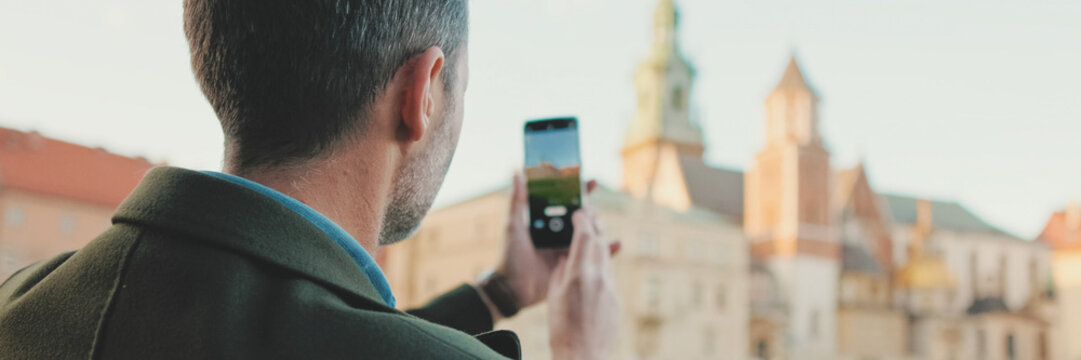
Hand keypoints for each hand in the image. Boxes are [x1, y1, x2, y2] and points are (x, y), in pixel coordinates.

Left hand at [482, 173, 617, 321]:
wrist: (513, 290)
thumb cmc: (510, 256)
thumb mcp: (513, 226)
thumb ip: (518, 201)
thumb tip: (517, 172)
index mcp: (545, 221)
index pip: (565, 201)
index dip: (578, 190)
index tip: (590, 182)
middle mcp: (558, 232)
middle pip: (581, 216)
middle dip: (591, 211)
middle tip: (592, 212)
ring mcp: (567, 248)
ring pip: (589, 233)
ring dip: (599, 227)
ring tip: (601, 227)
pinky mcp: (574, 264)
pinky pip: (593, 255)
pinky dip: (607, 250)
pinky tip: (616, 244)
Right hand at [546, 207, 620, 359]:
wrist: (583, 355)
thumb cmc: (561, 328)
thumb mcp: (554, 296)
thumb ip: (562, 272)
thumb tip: (568, 258)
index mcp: (579, 274)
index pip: (584, 236)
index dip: (582, 220)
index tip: (579, 210)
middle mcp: (598, 277)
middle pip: (600, 242)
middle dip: (595, 225)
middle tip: (590, 213)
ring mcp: (610, 288)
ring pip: (606, 258)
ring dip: (600, 243)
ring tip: (594, 232)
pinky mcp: (616, 299)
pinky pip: (609, 275)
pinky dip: (602, 265)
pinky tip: (595, 265)